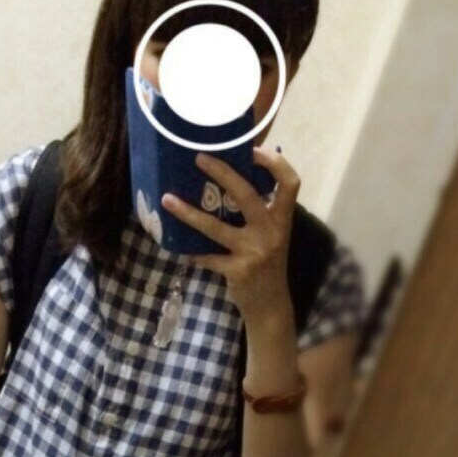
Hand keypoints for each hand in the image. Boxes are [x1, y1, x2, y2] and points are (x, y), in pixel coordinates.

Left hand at [162, 144, 299, 324]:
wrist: (270, 306)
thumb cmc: (268, 265)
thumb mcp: (273, 236)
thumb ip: (261, 212)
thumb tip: (232, 178)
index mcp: (282, 220)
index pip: (290, 184)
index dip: (275, 163)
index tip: (254, 149)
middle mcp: (271, 233)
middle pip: (247, 194)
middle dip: (222, 172)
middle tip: (198, 158)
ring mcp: (253, 252)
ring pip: (215, 227)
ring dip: (188, 213)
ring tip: (167, 199)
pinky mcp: (237, 271)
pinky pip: (207, 257)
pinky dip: (192, 252)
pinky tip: (179, 248)